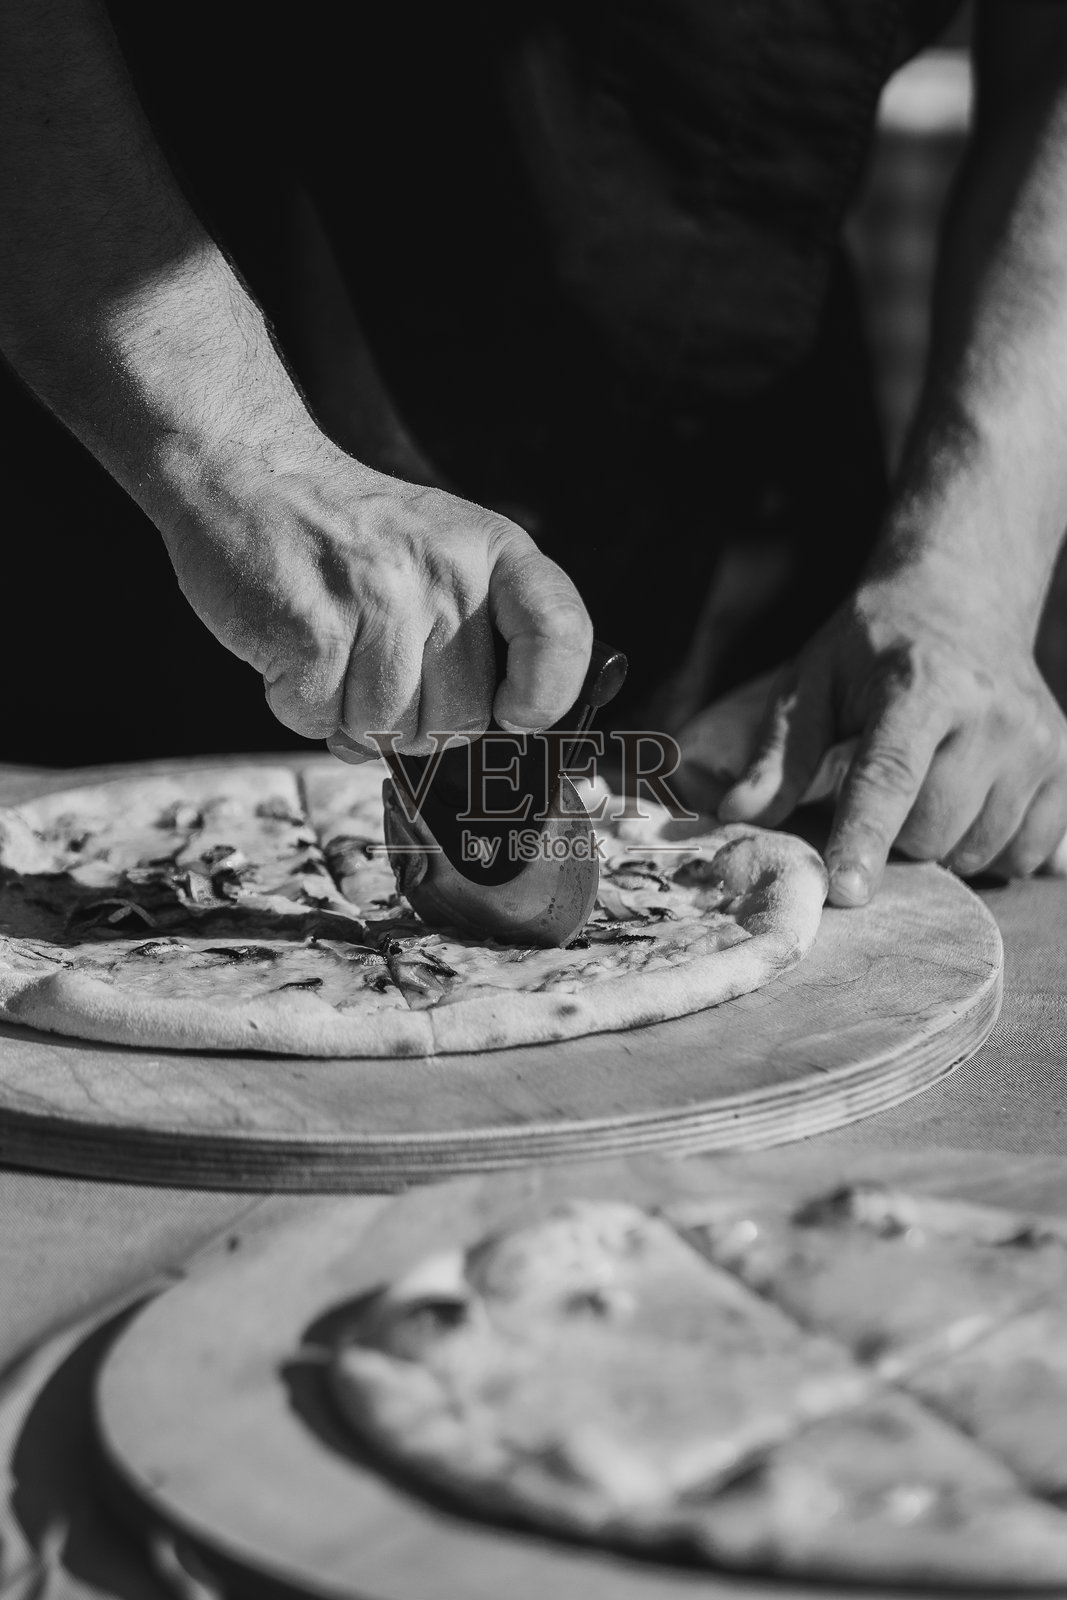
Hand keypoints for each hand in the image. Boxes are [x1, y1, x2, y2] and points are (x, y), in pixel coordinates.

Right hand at [158, 431, 592, 753]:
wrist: (245, 471)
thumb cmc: (347, 534)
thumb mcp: (440, 552)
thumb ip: (476, 632)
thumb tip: (480, 738)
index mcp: (492, 551)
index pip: (559, 635)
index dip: (545, 695)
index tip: (516, 714)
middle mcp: (445, 573)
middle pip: (463, 719)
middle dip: (416, 723)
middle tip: (376, 668)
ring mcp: (380, 600)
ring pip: (388, 731)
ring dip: (349, 716)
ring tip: (331, 649)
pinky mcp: (314, 631)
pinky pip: (320, 722)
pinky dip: (300, 707)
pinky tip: (293, 651)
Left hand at [691, 565, 1066, 904]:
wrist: (960, 597)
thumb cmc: (872, 647)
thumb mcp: (811, 681)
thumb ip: (779, 753)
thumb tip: (737, 813)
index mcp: (919, 687)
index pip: (889, 777)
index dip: (864, 839)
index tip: (844, 892)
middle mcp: (991, 714)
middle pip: (933, 829)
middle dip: (895, 836)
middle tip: (883, 789)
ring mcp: (1037, 743)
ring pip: (980, 850)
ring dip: (942, 844)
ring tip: (928, 787)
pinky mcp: (1064, 764)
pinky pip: (1027, 853)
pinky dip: (991, 849)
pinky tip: (971, 804)